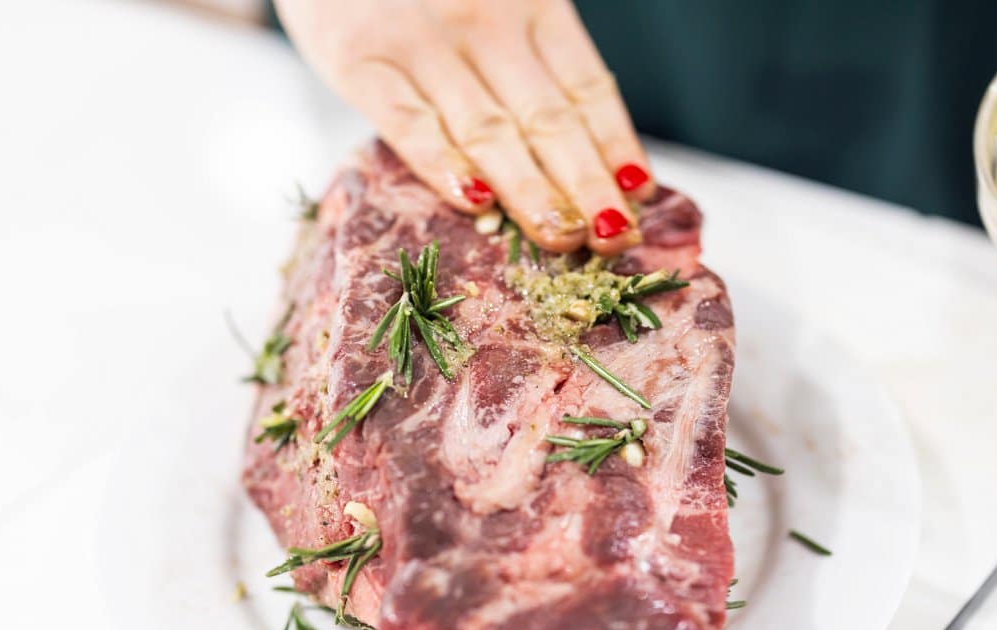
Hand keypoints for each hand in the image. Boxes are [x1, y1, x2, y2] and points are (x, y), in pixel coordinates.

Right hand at [276, 0, 654, 255]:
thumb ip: (532, 57)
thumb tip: (578, 152)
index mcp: (530, 1)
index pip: (586, 85)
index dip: (615, 146)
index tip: (638, 196)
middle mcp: (484, 20)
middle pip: (548, 117)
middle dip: (586, 184)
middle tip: (614, 238)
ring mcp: (421, 42)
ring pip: (488, 130)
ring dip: (530, 191)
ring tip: (563, 238)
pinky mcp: (359, 60)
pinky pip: (408, 124)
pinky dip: (442, 165)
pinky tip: (475, 205)